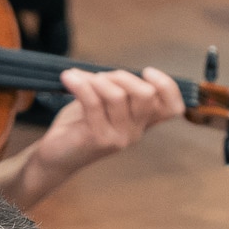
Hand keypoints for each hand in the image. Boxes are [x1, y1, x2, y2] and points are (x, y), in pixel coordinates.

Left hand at [22, 65, 190, 178]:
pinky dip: (79, 84)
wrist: (55, 157)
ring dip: (97, 80)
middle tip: (98, 77)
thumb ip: (116, 88)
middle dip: (122, 76)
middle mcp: (135, 133)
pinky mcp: (98, 139)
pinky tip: (68, 78)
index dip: (167, 86)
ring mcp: (119, 138)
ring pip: (118, 96)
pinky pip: (93, 102)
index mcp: (142, 123)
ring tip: (77, 78)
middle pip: (146, 95)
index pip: (172, 108)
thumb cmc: (79, 126)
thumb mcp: (103, 104)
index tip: (147, 72)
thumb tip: (111, 71)